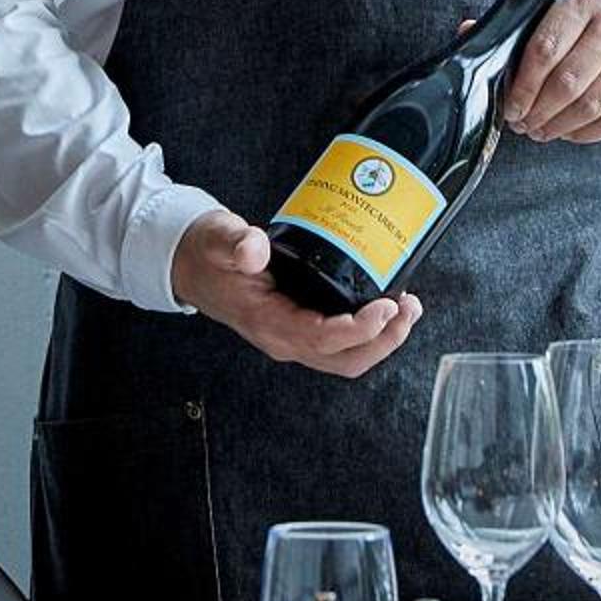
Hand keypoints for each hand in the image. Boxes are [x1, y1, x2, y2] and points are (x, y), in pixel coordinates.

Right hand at [169, 207, 424, 377]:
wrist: (192, 266)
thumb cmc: (208, 254)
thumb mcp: (218, 240)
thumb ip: (235, 242)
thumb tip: (253, 248)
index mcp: (268, 323)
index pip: (322, 339)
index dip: (359, 329)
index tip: (385, 306)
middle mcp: (284, 340)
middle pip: (345, 360)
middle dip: (384, 341)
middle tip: (408, 308)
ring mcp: (294, 339)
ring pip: (347, 358)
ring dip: (383, 340)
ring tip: (407, 309)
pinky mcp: (302, 329)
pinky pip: (342, 345)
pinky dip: (370, 332)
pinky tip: (385, 305)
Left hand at [501, 0, 600, 143]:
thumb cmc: (599, 13)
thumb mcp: (563, 4)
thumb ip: (521, 23)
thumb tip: (469, 31)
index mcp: (583, 1)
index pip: (544, 50)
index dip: (522, 87)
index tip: (510, 107)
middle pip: (567, 83)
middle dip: (538, 112)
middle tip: (523, 125)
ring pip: (591, 106)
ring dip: (559, 127)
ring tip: (541, 131)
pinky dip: (587, 133)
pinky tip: (570, 132)